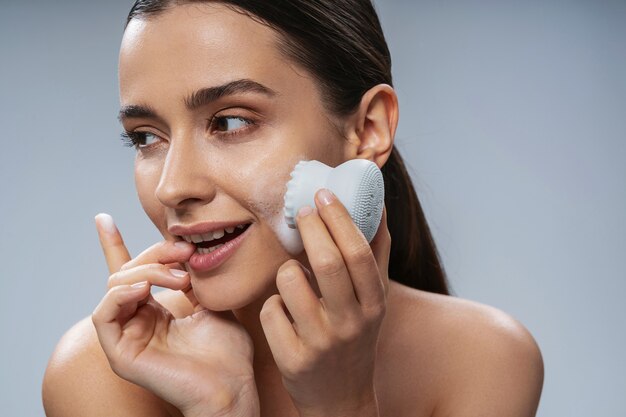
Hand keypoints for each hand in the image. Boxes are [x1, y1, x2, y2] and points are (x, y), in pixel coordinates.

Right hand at [91, 214, 259, 416]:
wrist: (232, 385)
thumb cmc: (227, 352)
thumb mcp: (210, 302)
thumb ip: (191, 279)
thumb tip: (182, 250)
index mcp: (155, 311)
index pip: (130, 275)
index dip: (115, 246)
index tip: (104, 218)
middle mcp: (137, 322)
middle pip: (128, 272)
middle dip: (156, 253)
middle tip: (185, 251)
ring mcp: (127, 337)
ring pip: (117, 286)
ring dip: (147, 271)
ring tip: (178, 277)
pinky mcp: (120, 353)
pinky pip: (103, 314)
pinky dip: (121, 293)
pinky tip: (144, 287)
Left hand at [260, 190, 390, 416]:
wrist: (341, 398)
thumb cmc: (356, 336)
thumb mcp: (374, 300)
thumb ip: (376, 253)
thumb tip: (377, 202)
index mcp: (374, 305)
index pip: (358, 253)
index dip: (339, 218)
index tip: (324, 193)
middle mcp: (351, 324)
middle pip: (326, 262)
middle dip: (310, 227)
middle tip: (301, 210)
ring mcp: (320, 343)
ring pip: (289, 281)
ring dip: (288, 270)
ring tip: (296, 277)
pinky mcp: (291, 359)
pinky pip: (270, 309)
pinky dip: (275, 304)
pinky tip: (286, 315)